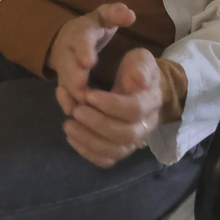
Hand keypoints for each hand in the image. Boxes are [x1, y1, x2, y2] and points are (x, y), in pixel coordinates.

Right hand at [49, 3, 134, 115]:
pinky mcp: (63, 82)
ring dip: (71, 94)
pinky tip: (72, 112)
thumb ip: (115, 13)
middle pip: (68, 64)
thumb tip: (129, 14)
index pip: (81, 39)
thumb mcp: (104, 16)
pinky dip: (66, 102)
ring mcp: (64, 68)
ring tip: (81, 107)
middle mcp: (68, 51)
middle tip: (82, 87)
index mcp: (80, 33)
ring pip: (64, 81)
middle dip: (73, 76)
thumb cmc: (94, 28)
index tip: (90, 62)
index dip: (84, 50)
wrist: (68, 37)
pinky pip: (61, 93)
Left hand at [65, 49, 164, 167]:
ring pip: (116, 151)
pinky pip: (107, 160)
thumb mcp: (141, 60)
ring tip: (68, 125)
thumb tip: (139, 79)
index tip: (89, 95)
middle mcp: (145, 126)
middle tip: (76, 111)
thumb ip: (142, 66)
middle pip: (126, 135)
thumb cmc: (137, 71)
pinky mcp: (120, 149)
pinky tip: (72, 138)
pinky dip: (89, 153)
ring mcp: (133, 141)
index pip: (135, 110)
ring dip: (90, 141)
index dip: (111, 105)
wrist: (140, 88)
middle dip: (98, 124)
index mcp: (151, 103)